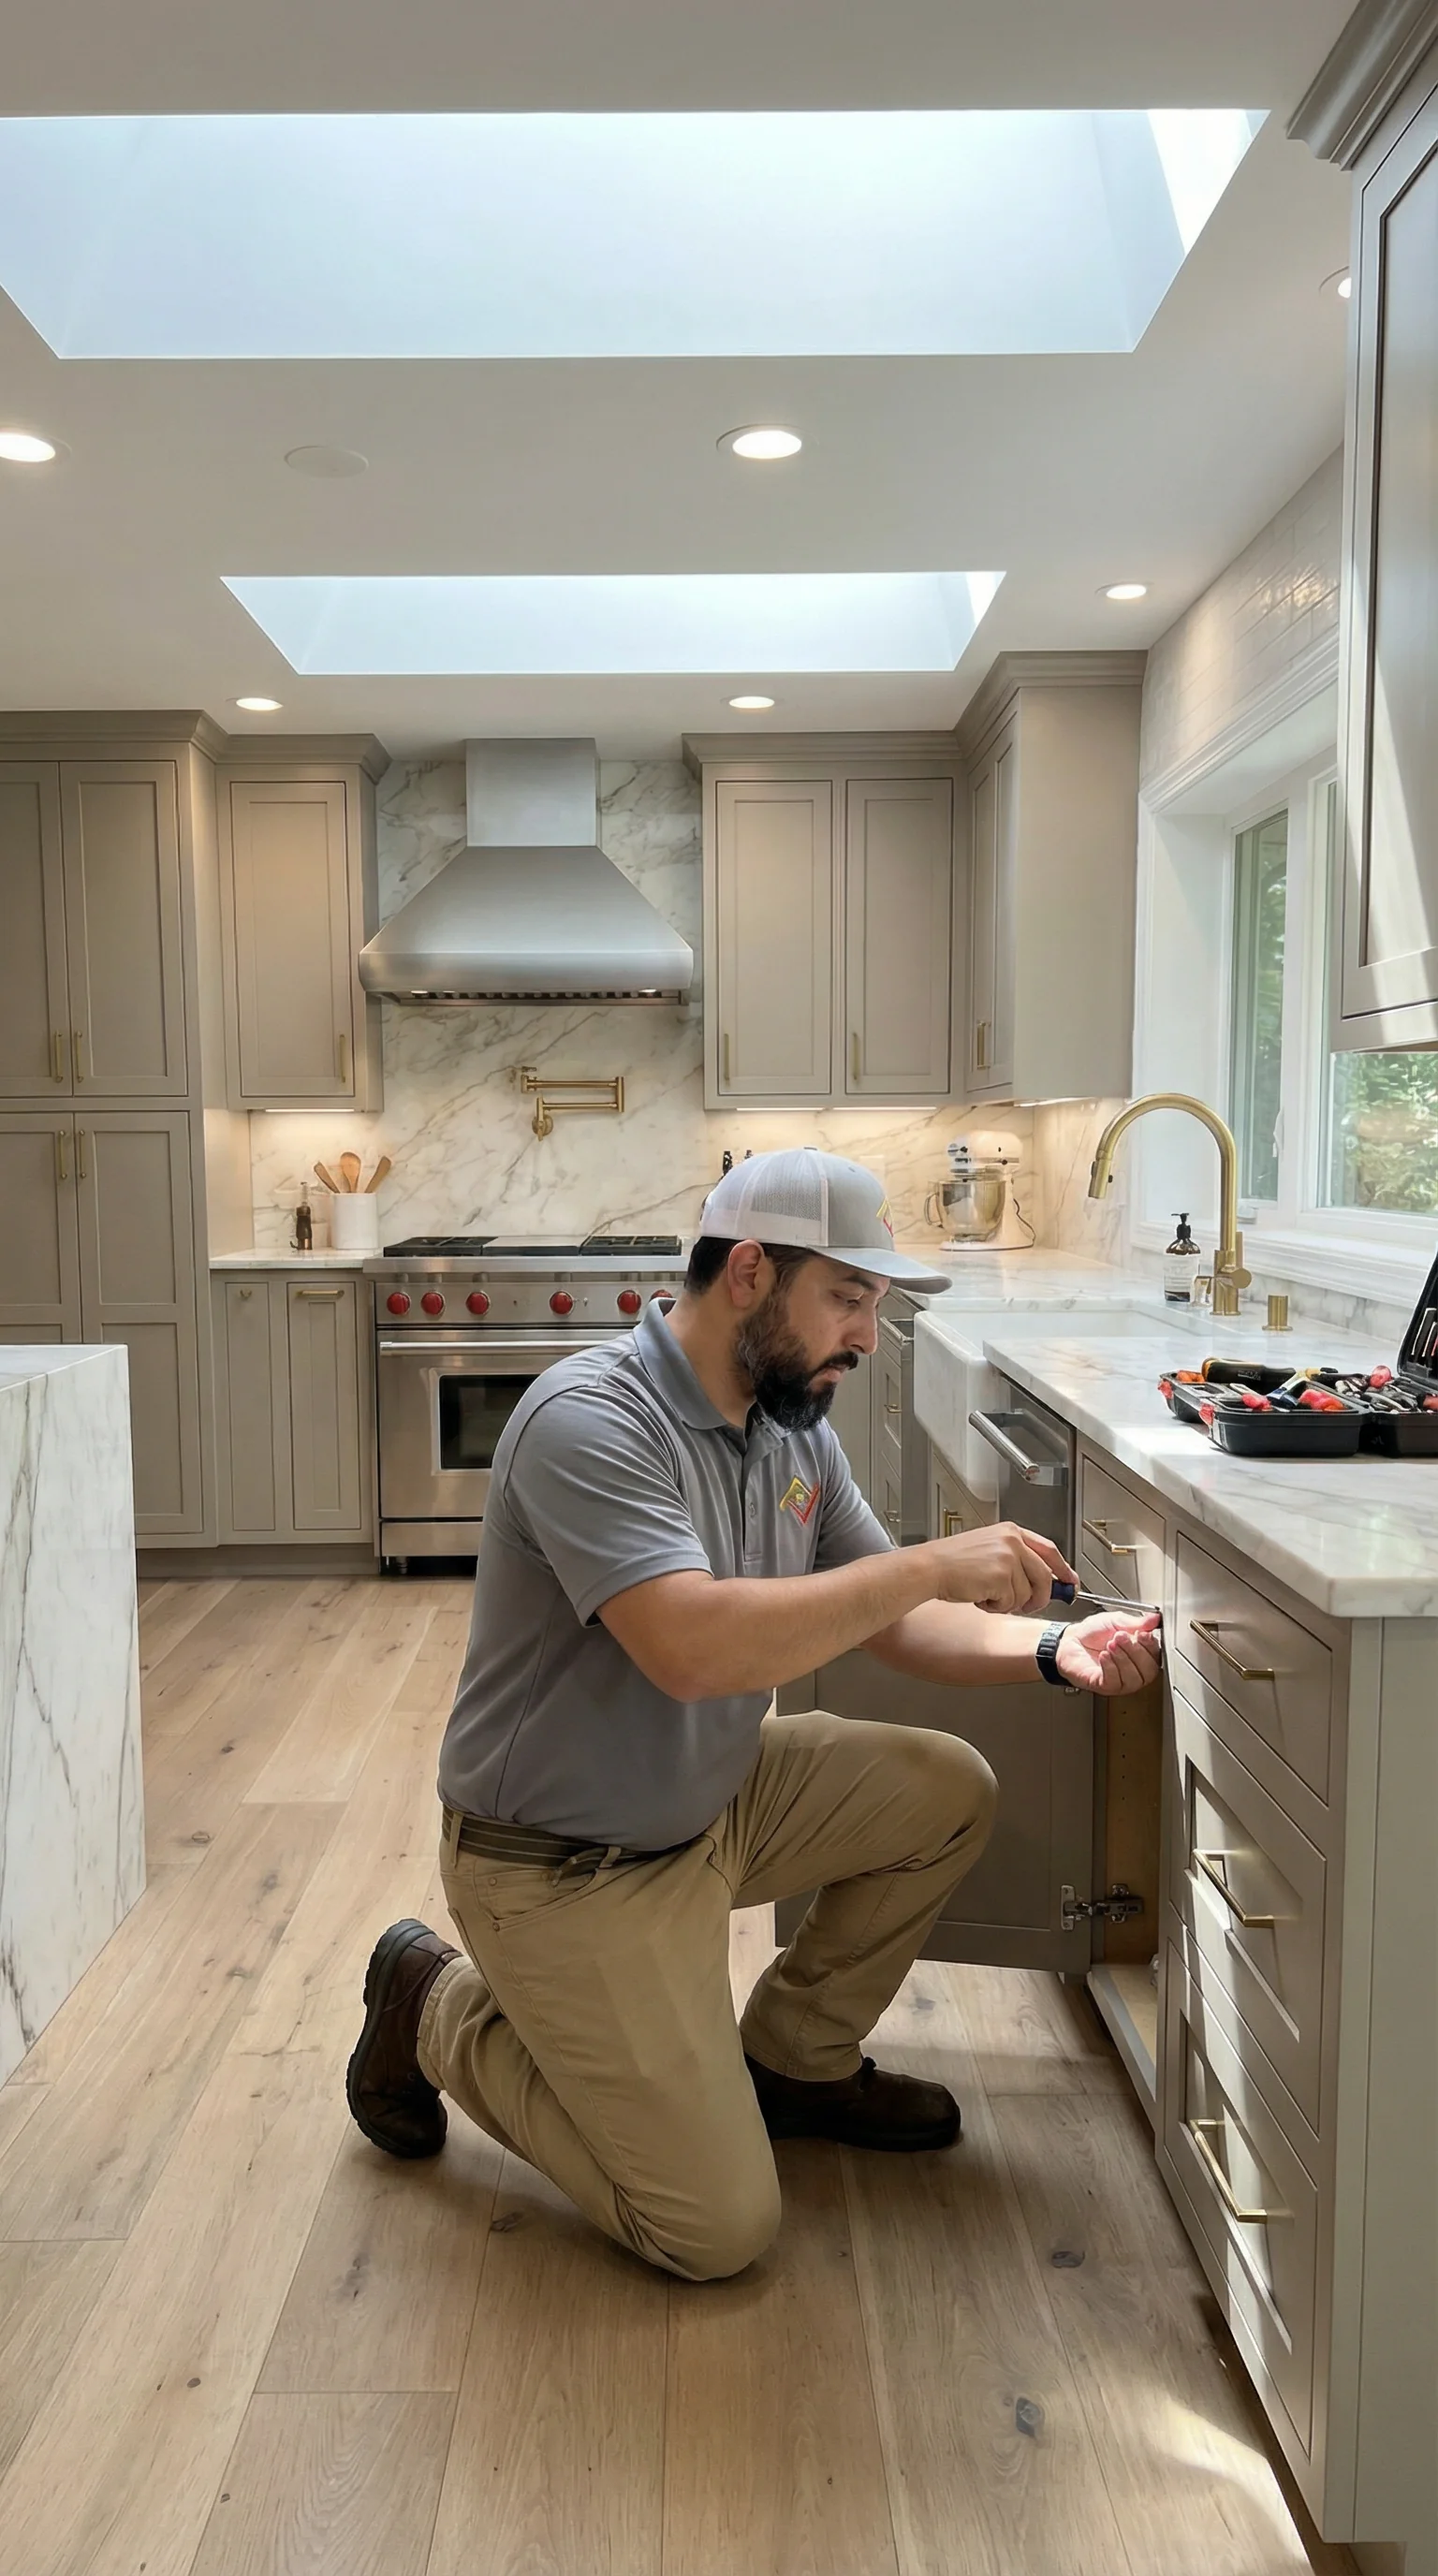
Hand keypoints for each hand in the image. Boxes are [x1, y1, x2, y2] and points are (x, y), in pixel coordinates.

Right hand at [929, 1522, 1075, 1615]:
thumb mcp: (988, 1550)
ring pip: (1027, 1594)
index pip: (1050, 1550)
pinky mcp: (1001, 1576)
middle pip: (1045, 1576)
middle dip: (1040, 1598)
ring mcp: (1008, 1557)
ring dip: (1009, 1603)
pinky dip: (996, 1607)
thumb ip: (1016, 1560)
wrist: (929, 1568)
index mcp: (1011, 1532)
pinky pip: (1011, 1602)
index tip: (1071, 1583)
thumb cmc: (952, 1562)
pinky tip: (980, 1597)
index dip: (1063, 1569)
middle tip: (1029, 1607)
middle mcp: (1012, 1541)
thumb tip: (1044, 1581)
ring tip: (987, 1595)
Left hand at [1055, 1610, 1161, 1695]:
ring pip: (1134, 1678)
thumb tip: (1155, 1618)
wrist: (1068, 1642)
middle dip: (1136, 1651)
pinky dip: (1110, 1667)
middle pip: (1149, 1670)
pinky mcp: (1105, 1686)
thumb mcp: (1116, 1621)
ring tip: (1110, 1645)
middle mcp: (1133, 1670)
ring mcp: (1120, 1681)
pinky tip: (1104, 1656)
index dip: (1151, 1646)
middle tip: (1121, 1637)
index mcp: (1139, 1653)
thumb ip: (1136, 1622)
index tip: (1143, 1634)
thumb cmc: (1091, 1634)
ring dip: (1122, 1659)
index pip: (1156, 1656)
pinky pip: (1115, 1682)